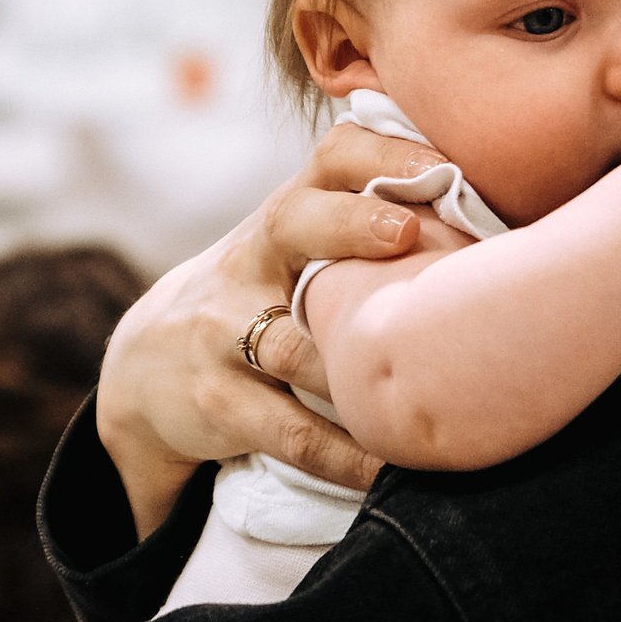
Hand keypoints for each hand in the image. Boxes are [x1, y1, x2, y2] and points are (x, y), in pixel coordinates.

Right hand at [95, 121, 439, 538]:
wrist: (144, 367)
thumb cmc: (253, 296)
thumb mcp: (287, 248)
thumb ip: (358, 222)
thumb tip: (476, 205)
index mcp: (282, 218)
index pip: (329, 161)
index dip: (382, 153)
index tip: (441, 164)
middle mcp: (248, 262)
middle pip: (292, 225)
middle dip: (349, 225)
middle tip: (406, 233)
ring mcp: (224, 332)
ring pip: (293, 347)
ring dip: (356, 367)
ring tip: (425, 380)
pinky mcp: (218, 402)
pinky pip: (292, 432)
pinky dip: (347, 455)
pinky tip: (394, 467)